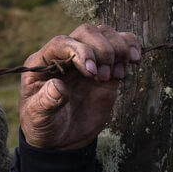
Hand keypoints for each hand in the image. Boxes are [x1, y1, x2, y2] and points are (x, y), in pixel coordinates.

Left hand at [18, 23, 140, 149]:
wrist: (61, 139)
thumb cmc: (44, 125)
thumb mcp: (39, 117)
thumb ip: (46, 101)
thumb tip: (58, 87)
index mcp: (43, 62)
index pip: (62, 42)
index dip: (79, 51)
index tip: (91, 71)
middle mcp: (65, 55)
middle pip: (87, 32)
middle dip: (101, 49)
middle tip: (103, 76)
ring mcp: (87, 59)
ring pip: (105, 33)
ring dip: (117, 49)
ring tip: (116, 75)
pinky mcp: (106, 68)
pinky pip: (121, 45)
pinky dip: (131, 47)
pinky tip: (133, 61)